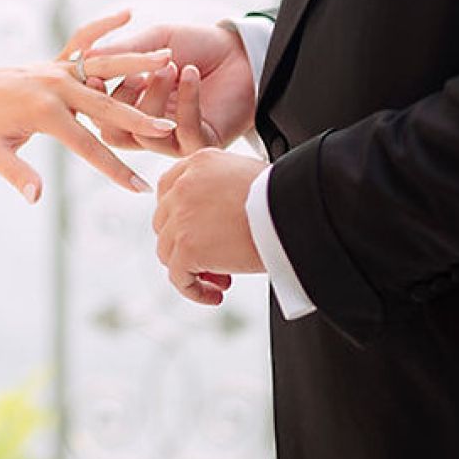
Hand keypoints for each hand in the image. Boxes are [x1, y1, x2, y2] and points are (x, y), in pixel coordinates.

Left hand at [0, 10, 178, 202]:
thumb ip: (18, 174)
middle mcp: (56, 86)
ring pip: (105, 65)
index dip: (115, 170)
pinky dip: (104, 26)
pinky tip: (128, 14)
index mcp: (44, 113)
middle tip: (169, 129)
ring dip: (137, 63)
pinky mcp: (58, 60)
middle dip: (139, 119)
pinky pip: (84, 40)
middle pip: (106, 105)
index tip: (139, 187)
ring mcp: (58, 69)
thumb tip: (37, 197)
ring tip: (169, 61)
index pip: (88, 147)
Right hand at [90, 19, 257, 147]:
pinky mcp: (202, 144)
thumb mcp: (157, 41)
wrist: (242, 52)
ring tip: (169, 67)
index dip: (96, 96)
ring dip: (155, 98)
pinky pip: (183, 131)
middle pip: (116, 134)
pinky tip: (190, 74)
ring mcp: (175, 137)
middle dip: (121, 104)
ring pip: (146, 135)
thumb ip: (126, 52)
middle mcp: (149, 124)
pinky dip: (186, 100)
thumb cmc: (198, 45)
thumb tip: (88, 58)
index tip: (95, 74)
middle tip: (134, 75)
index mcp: (134, 101)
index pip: (102, 111)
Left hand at [154, 64, 265, 305]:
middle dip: (186, 244)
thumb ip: (221, 186)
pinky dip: (194, 290)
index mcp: (199, 163)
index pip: (168, 188)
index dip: (176, 214)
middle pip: (165, 223)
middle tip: (215, 260)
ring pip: (168, 252)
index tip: (193, 231)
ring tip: (222, 280)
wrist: (293, 209)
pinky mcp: (187, 248)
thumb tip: (217, 215)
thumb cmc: (283, 195)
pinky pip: (179, 277)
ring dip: (192, 269)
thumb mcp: (246, 173)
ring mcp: (182, 218)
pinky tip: (216, 295)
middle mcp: (183, 187)